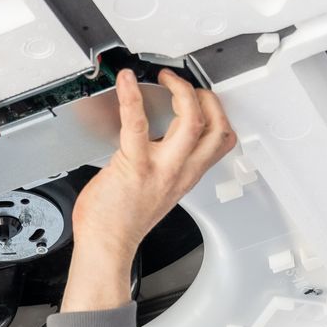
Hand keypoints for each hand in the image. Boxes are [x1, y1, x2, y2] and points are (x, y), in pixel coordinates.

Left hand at [63, 69, 235, 310]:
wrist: (106, 247)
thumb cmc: (121, 224)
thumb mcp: (157, 191)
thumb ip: (162, 165)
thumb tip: (153, 141)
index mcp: (186, 176)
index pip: (220, 140)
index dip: (216, 112)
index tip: (199, 97)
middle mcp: (180, 171)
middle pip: (216, 127)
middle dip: (205, 96)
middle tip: (184, 83)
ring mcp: (160, 168)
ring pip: (191, 122)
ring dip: (182, 91)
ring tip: (165, 79)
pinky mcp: (134, 166)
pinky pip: (137, 124)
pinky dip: (131, 97)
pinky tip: (125, 83)